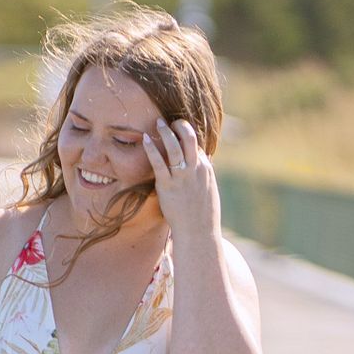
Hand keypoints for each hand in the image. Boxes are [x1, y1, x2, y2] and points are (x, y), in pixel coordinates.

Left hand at [142, 118, 219, 240]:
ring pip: (175, 146)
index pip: (197, 145)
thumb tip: (201, 169)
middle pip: (190, 138)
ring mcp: (182, 176)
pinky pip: (159, 162)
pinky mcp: (168, 185)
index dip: (188, 136)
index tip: (179, 131)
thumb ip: (203, 178)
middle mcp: (196, 168)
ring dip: (166, 131)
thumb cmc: (203, 216)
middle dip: (180, 125)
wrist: (199, 232)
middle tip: (170, 121)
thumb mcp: (208, 192)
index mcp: (206, 169)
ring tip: (158, 122)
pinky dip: (151, 149)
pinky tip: (145, 139)